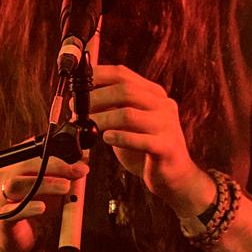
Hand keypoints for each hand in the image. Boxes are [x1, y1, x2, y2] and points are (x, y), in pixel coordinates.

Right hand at [0, 148, 87, 251]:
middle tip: (77, 171)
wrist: (11, 238)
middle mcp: (3, 178)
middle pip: (25, 164)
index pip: (31, 149)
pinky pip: (12, 211)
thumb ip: (64, 174)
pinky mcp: (2, 219)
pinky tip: (42, 208)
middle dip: (55, 165)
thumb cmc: (30, 208)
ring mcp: (0, 198)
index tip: (77, 157)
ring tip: (65, 186)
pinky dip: (28, 208)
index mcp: (13, 165)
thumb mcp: (49, 188)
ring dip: (45, 184)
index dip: (55, 150)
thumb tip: (84, 162)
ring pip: (17, 184)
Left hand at [90, 65, 214, 217]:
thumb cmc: (146, 149)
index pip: (124, 75)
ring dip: (103, 119)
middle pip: (125, 91)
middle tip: (76, 108)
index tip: (78, 85)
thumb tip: (81, 101)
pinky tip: (106, 139)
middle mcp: (163, 105)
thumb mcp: (129, 124)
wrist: (175, 176)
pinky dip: (120, 138)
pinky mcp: (167, 147)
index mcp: (154, 95)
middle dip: (96, 98)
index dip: (98, 76)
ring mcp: (167, 125)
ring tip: (88, 125)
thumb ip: (113, 110)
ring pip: (129, 114)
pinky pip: (141, 140)